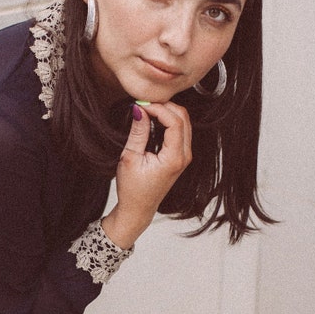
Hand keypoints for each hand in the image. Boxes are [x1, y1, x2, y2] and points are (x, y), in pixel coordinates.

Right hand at [101, 101, 191, 249]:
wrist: (138, 209)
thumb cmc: (132, 189)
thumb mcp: (130, 158)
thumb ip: (138, 132)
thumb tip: (139, 108)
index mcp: (174, 158)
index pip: (175, 122)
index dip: (159, 108)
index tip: (142, 105)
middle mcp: (184, 156)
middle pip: (183, 118)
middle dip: (164, 106)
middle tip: (144, 104)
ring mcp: (184, 156)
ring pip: (184, 122)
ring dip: (167, 111)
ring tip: (146, 110)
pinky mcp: (180, 156)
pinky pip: (180, 130)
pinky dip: (168, 119)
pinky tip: (152, 118)